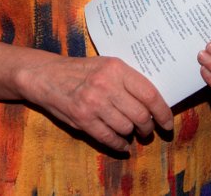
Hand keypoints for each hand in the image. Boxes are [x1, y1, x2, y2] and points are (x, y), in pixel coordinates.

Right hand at [20, 54, 172, 151]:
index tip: (166, 123)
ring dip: (131, 134)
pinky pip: (109, 138)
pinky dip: (119, 145)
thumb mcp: (104, 65)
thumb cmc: (79, 70)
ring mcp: (93, 103)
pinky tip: (120, 144)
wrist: (45, 75)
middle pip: (140, 115)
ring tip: (129, 133)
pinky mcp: (82, 118)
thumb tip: (155, 104)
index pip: (149, 94)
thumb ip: (127, 80)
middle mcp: (105, 85)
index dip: (163, 112)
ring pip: (126, 128)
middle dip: (147, 128)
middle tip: (147, 131)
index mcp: (115, 68)